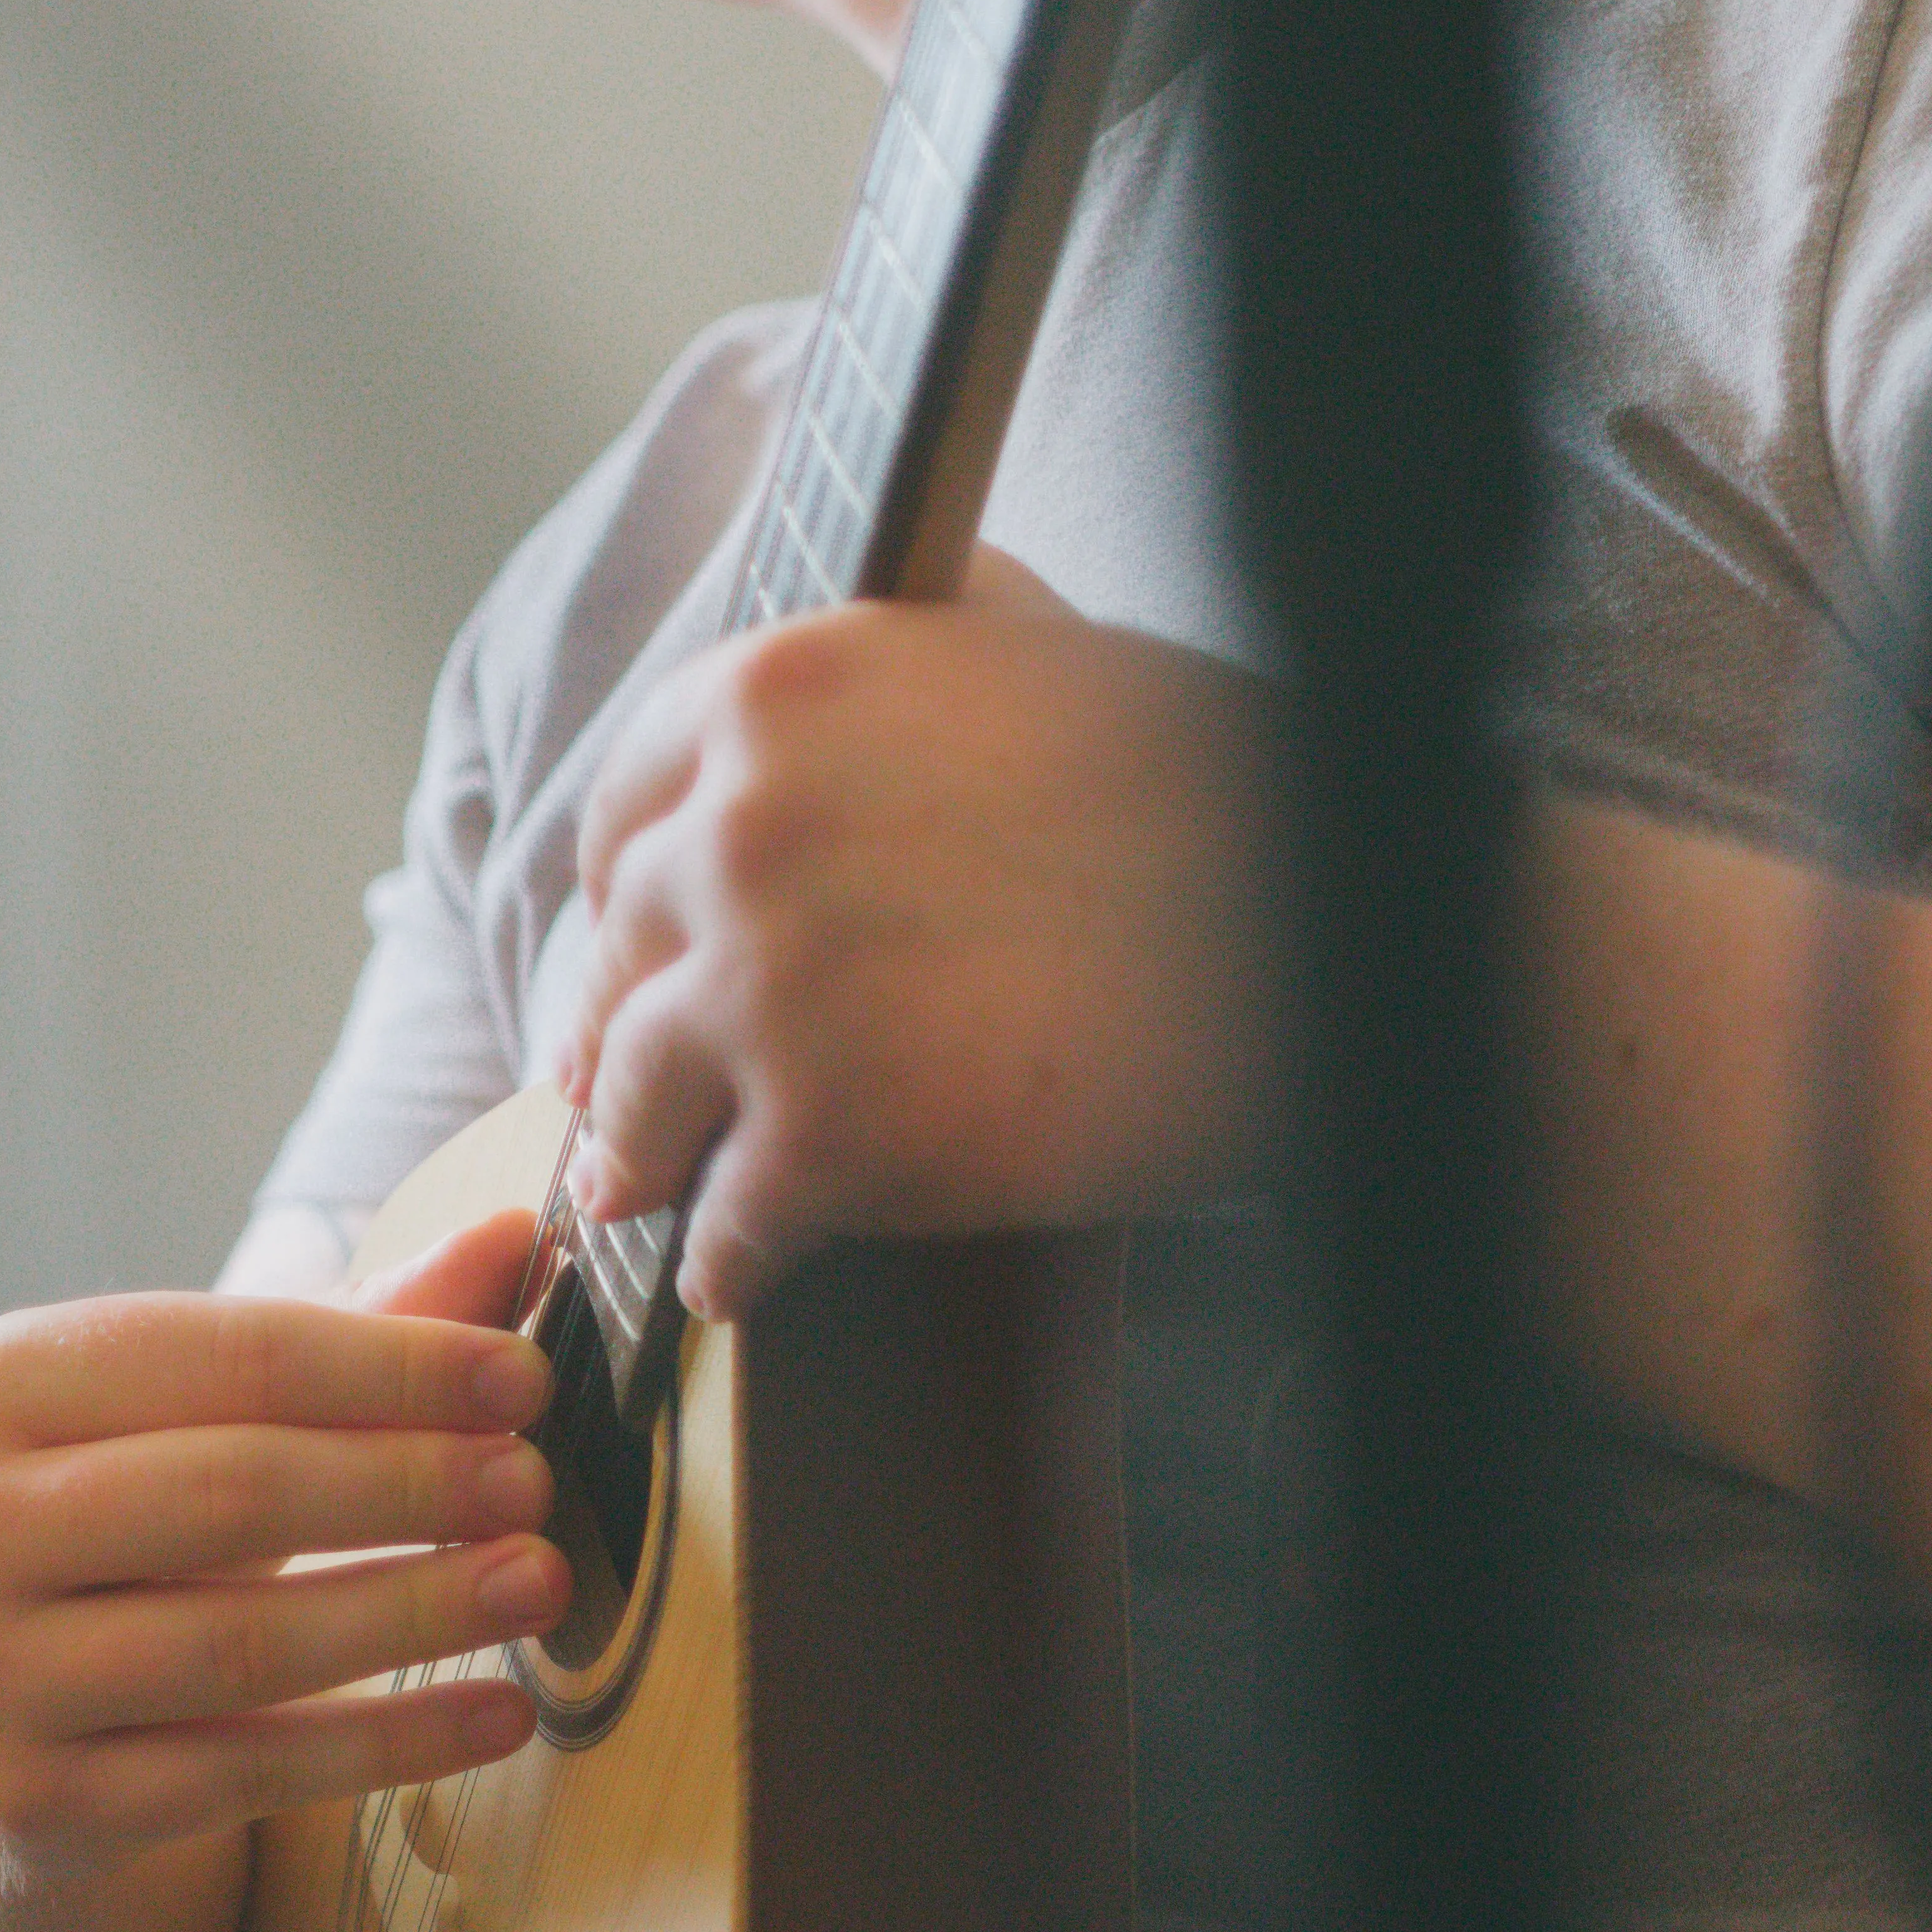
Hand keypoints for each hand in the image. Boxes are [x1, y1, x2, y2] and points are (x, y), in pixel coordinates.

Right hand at [0, 1213, 569, 1877]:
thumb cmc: (127, 1531)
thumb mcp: (205, 1415)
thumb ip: (359, 1328)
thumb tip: (518, 1237)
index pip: (231, 1354)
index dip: (394, 1365)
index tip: (523, 1379)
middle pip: (233, 1492)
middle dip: (407, 1482)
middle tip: (533, 1482)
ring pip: (242, 1645)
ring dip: (416, 1611)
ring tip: (540, 1584)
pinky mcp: (37, 1806)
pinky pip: (247, 1774)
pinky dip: (391, 1743)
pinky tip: (500, 1715)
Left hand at [564, 549, 1271, 1316]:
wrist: (1316, 922)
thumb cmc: (1206, 784)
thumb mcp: (1021, 651)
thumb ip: (898, 669)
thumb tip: (832, 703)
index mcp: (775, 695)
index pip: (629, 814)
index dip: (623, 899)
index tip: (626, 952)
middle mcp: (739, 829)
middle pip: (624, 957)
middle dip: (618, 1034)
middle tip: (615, 1090)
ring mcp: (768, 989)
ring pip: (638, 1095)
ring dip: (638, 1157)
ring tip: (640, 1194)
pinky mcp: (824, 1137)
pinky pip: (729, 1224)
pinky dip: (727, 1264)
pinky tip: (735, 1280)